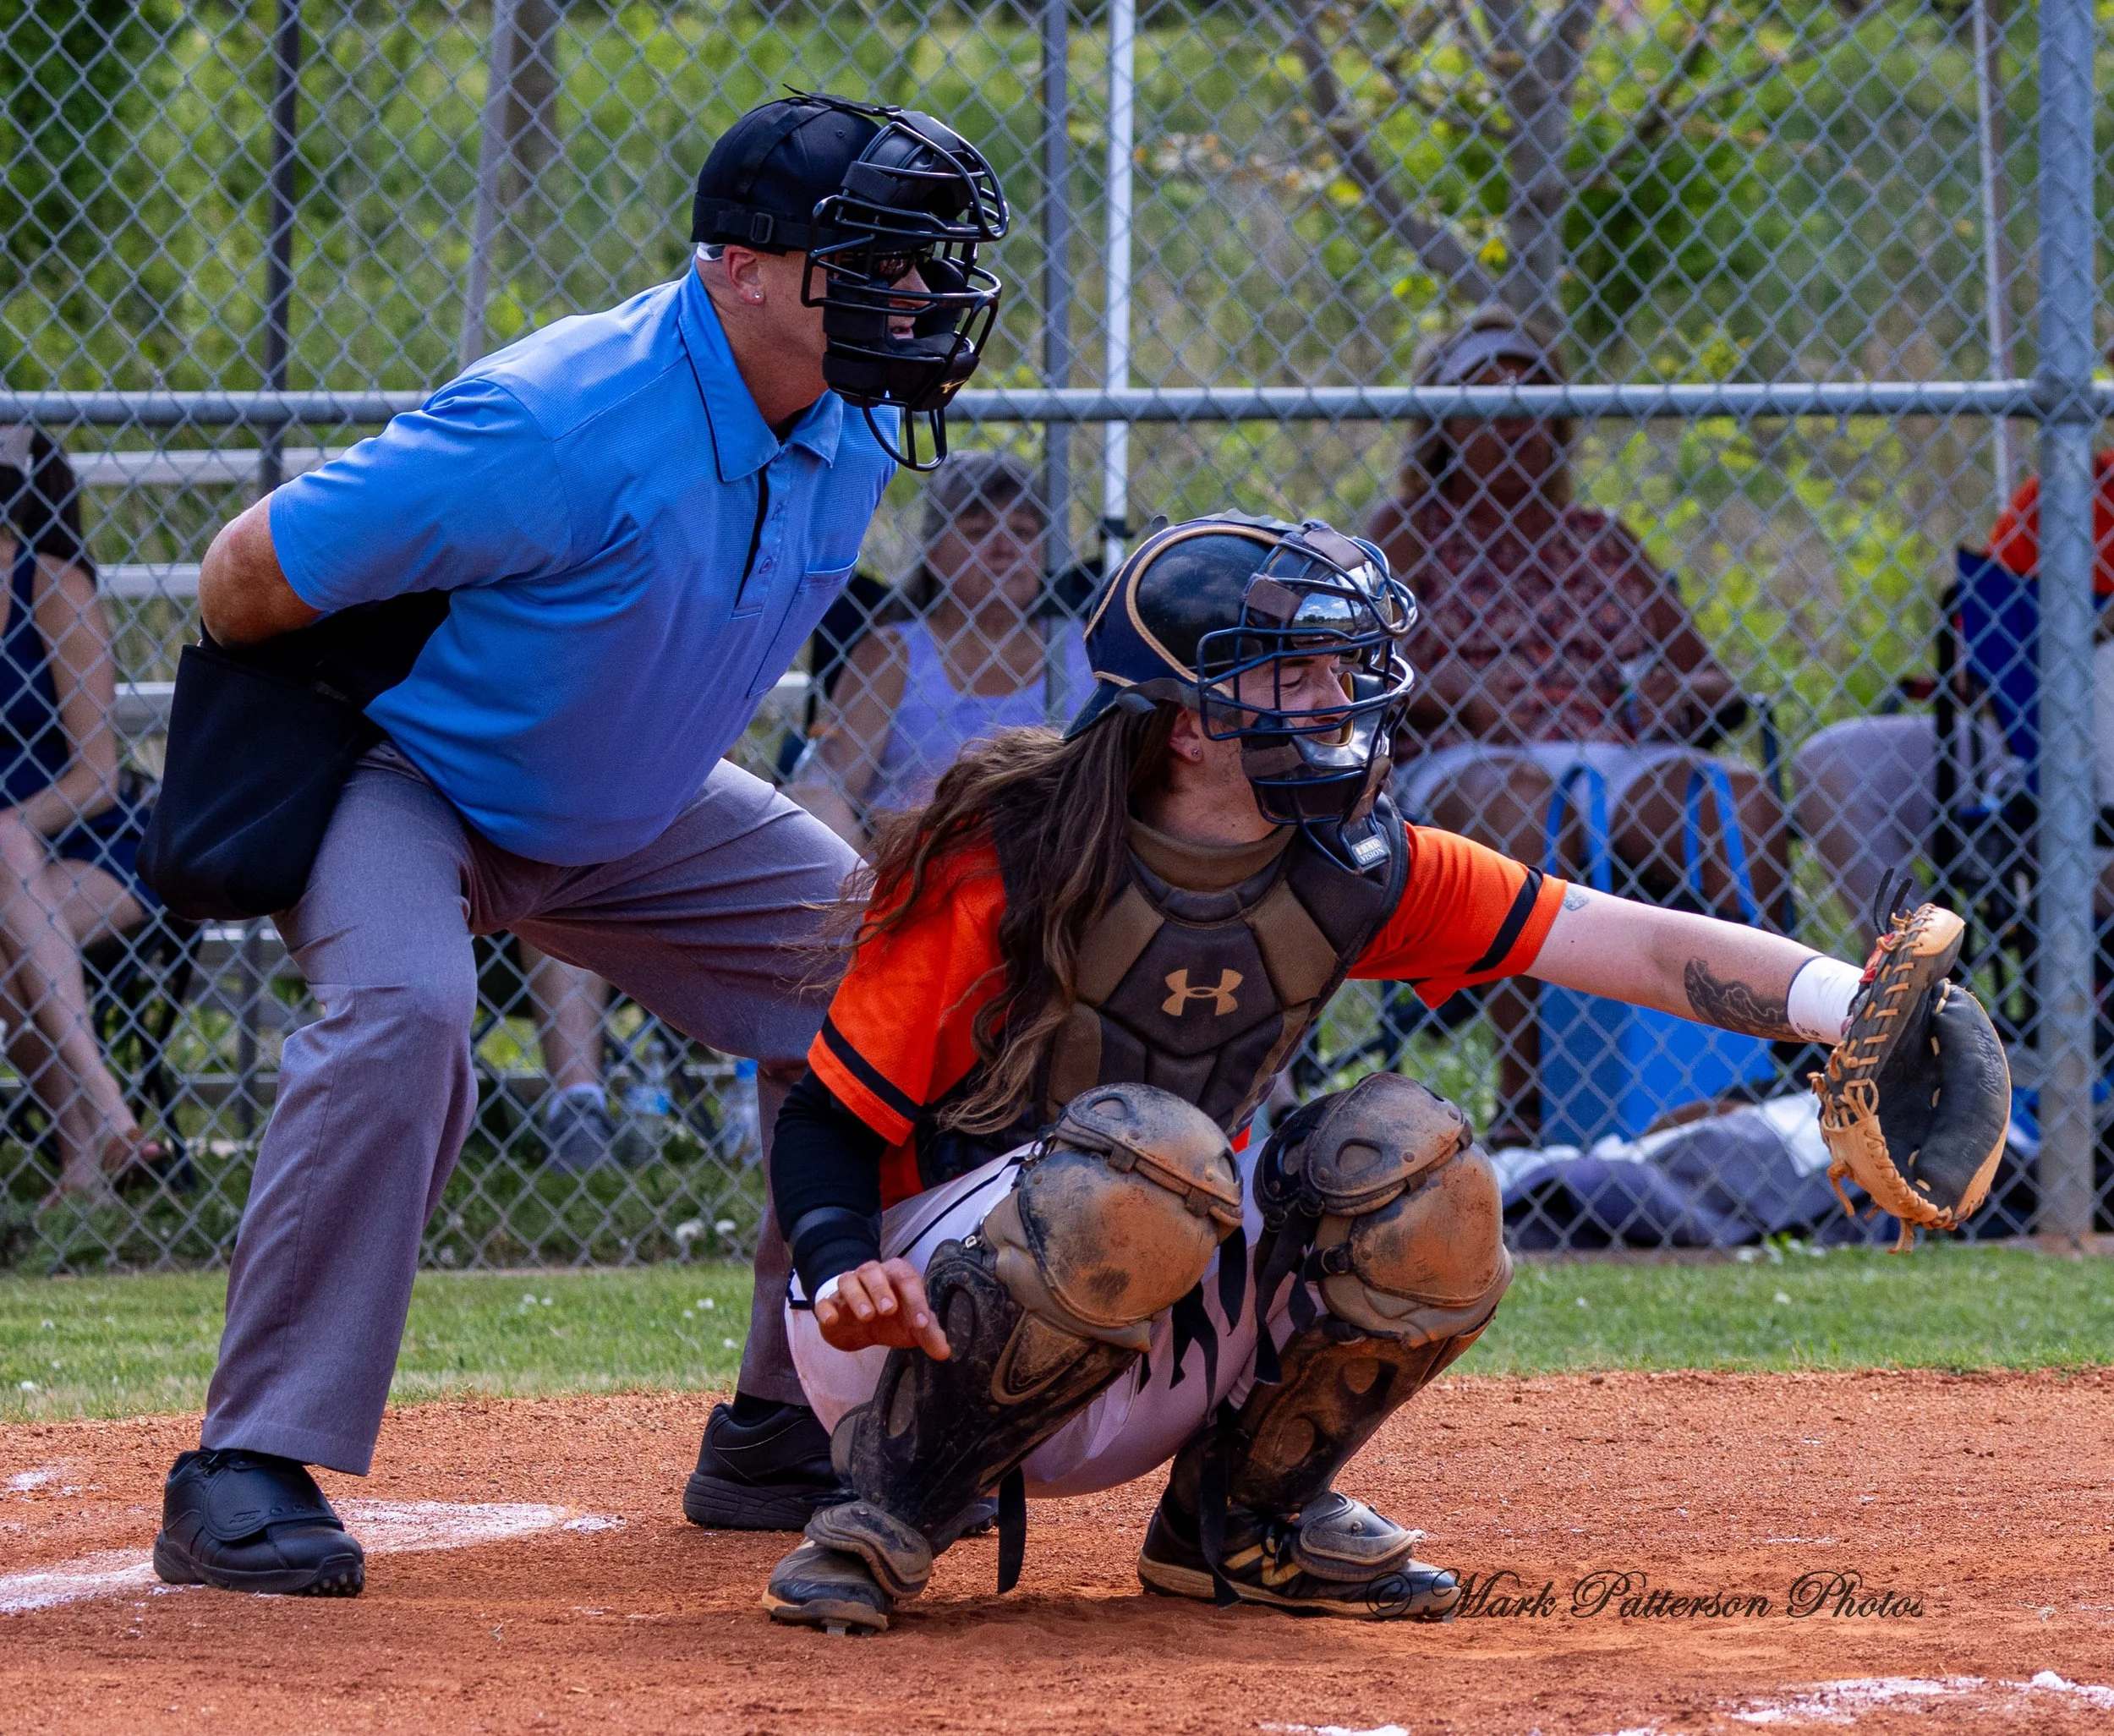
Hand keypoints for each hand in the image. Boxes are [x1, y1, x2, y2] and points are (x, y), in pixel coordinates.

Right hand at [813, 1258, 950, 1358]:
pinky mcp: (830, 1305)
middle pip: (873, 1271)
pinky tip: (831, 1319)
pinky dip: (826, 1308)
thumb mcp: (912, 1327)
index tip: (921, 1324)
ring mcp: (848, 1288)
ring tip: (867, 1316)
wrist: (860, 1325)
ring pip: (848, 1280)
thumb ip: (929, 1335)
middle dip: (881, 1289)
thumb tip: (944, 1352)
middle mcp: (870, 1276)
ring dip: (857, 1296)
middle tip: (889, 1310)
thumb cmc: (892, 1319)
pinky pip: (824, 1301)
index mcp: (895, 1276)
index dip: (916, 1301)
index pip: (907, 1280)